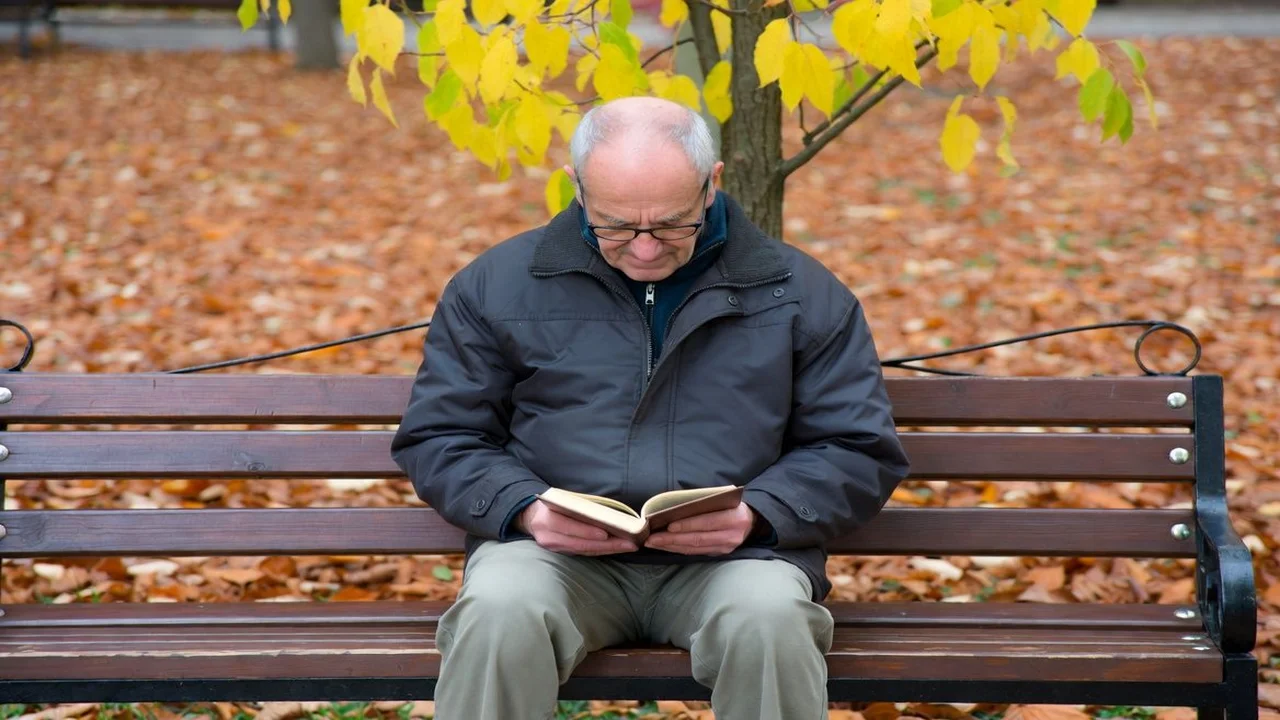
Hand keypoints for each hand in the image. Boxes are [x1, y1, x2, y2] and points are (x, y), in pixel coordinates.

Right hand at [518, 500, 638, 555]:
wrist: (529, 517)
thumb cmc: (549, 504)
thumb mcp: (557, 500)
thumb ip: (574, 505)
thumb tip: (603, 510)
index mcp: (547, 521)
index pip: (570, 527)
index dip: (588, 532)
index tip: (607, 533)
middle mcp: (549, 538)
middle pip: (581, 544)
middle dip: (608, 545)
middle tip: (629, 544)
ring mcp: (554, 548)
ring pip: (585, 551)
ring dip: (608, 550)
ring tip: (628, 546)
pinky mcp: (561, 553)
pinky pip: (583, 552)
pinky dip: (600, 550)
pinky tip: (615, 548)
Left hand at [643, 501, 755, 555]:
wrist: (752, 521)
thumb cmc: (732, 505)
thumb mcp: (725, 498)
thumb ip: (707, 502)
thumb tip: (676, 506)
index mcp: (734, 518)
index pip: (707, 522)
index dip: (687, 525)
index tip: (668, 526)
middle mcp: (731, 536)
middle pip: (697, 539)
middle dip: (671, 540)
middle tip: (651, 539)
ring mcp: (725, 548)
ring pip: (694, 549)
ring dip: (671, 546)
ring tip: (653, 543)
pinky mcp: (719, 554)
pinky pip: (696, 553)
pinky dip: (679, 549)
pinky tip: (666, 546)